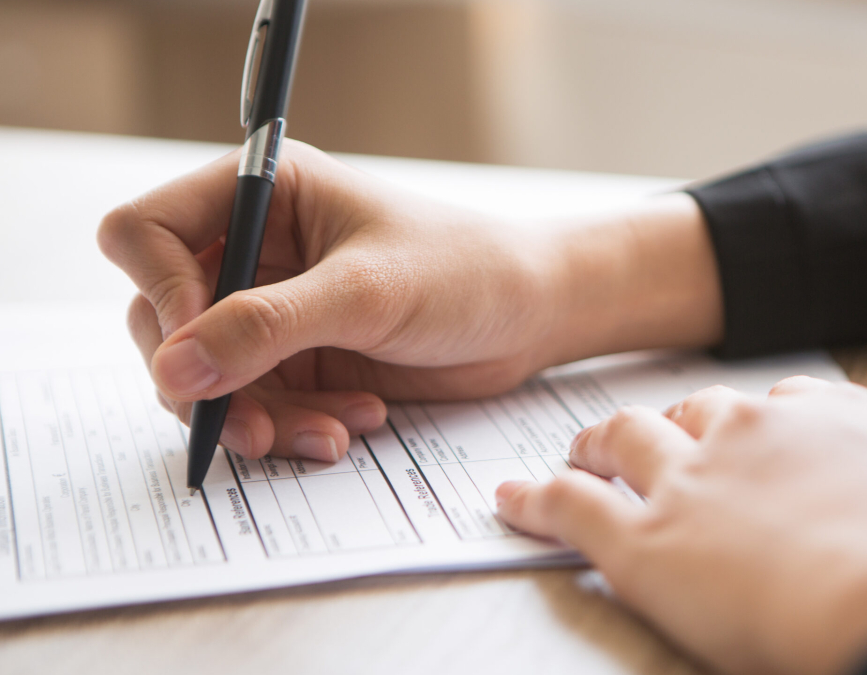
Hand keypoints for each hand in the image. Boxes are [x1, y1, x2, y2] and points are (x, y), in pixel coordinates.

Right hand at [98, 141, 720, 461]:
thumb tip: (173, 368)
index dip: (159, 293)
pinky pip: (256, 406)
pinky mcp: (298, 360)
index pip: (145, 233)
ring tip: (330, 432)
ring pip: (207, 376)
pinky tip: (352, 424)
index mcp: (262, 194)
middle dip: (208, 380)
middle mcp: (254, 249)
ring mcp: (272, 309)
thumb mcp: (367, 293)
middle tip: (251, 424)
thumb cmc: (466, 271)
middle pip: (162, 319)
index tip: (200, 348)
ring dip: (256, 417)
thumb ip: (267, 326)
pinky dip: (292, 427)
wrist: (531, 316)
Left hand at [496, 377, 866, 674]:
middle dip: (667, 424)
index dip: (748, 422)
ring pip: (622, 439)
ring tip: (578, 452)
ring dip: (596, 444)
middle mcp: (755, 434)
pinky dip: (534, 501)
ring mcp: (694, 481)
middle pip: (691, 411)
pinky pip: (570, 507)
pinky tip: (510, 501)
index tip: (740, 433)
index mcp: (833, 420)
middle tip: (647, 440)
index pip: (775, 403)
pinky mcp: (646, 541)